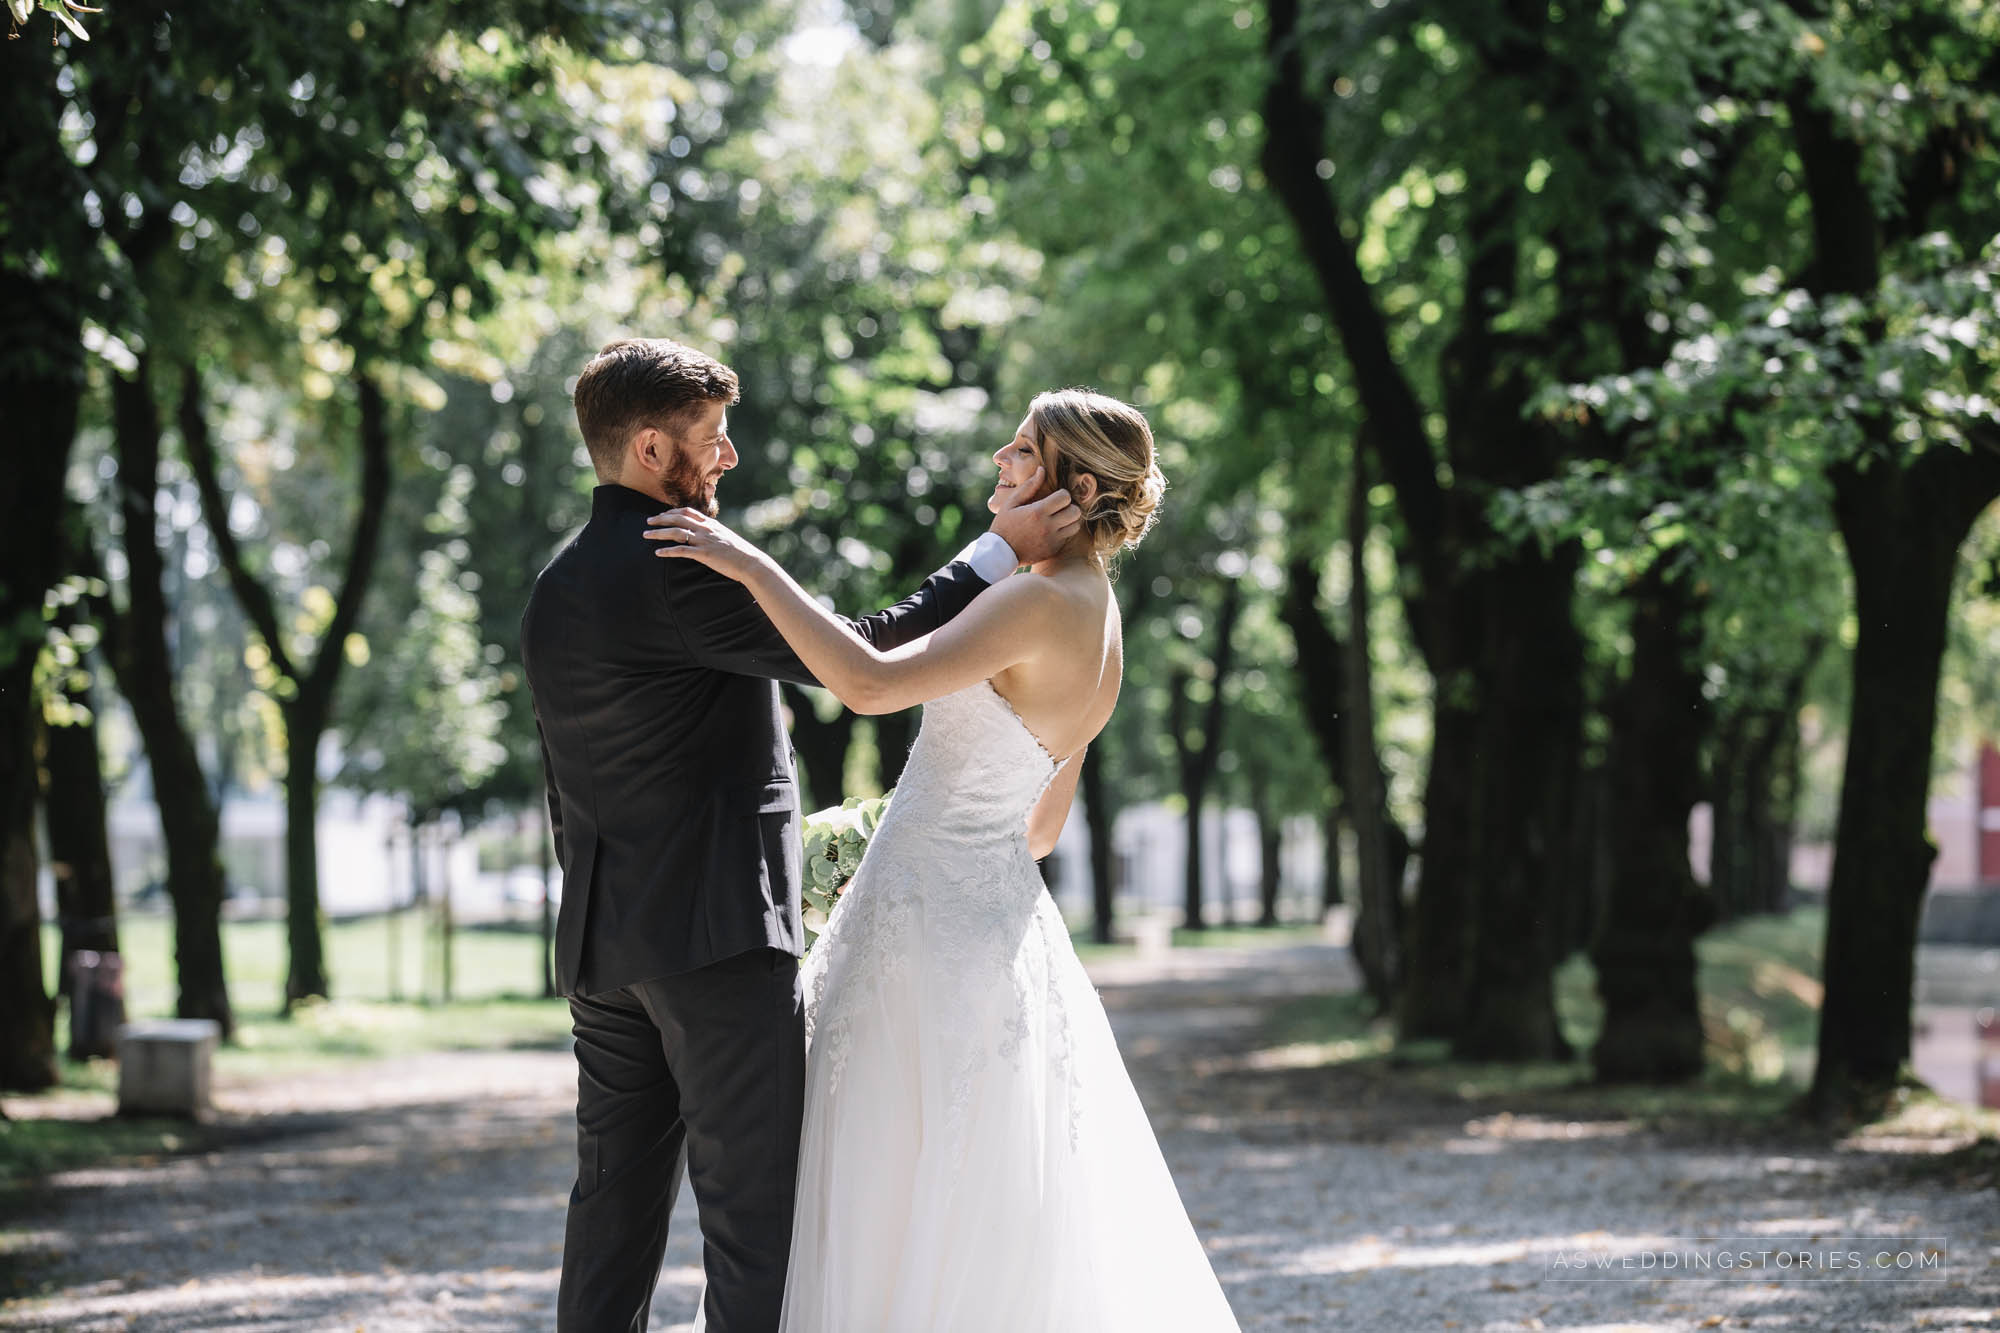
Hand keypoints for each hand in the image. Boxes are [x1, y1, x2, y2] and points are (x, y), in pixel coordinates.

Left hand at [644, 508, 768, 583]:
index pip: (687, 511)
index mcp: (711, 524)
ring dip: (659, 533)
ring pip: (676, 533)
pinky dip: (667, 551)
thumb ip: (713, 533)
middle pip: (678, 519)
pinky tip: (657, 553)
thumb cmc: (739, 552)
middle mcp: (706, 529)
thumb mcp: (725, 537)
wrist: (750, 562)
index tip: (662, 514)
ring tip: (646, 535)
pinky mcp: (704, 554)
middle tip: (647, 521)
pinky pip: (681, 551)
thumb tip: (705, 534)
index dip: (672, 512)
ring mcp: (704, 541)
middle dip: (660, 519)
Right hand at [989, 467, 1082, 565]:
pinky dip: (1063, 532)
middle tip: (1059, 508)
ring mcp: (1052, 540)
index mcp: (1038, 512)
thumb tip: (1042, 470)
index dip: (1062, 494)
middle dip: (1069, 506)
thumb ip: (1029, 487)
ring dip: (1070, 520)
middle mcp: (1048, 526)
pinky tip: (1052, 530)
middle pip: (1076, 511)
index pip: (1065, 497)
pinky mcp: (1053, 549)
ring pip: (1076, 525)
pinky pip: (1067, 537)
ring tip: (1059, 518)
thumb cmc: (1004, 525)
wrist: (1000, 554)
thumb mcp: (1011, 503)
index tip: (1054, 497)